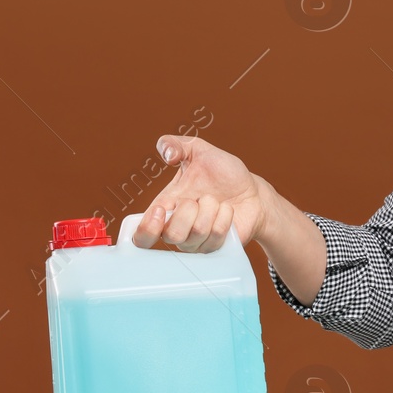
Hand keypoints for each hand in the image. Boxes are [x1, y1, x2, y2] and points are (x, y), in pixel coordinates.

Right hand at [130, 135, 269, 251]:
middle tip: (201, 197)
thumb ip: (176, 144)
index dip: (146, 229)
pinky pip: (216, 237)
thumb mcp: (199, 151)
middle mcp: (178, 229)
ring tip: (216, 200)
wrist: (252, 190)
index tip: (162, 209)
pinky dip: (225, 217)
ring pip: (196, 235)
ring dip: (211, 210)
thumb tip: (166, 153)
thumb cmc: (223, 173)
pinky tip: (227, 210)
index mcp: (166, 208)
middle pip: (171, 236)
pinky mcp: (216, 247)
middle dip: (189, 210)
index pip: (141, 236)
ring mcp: (197, 241)